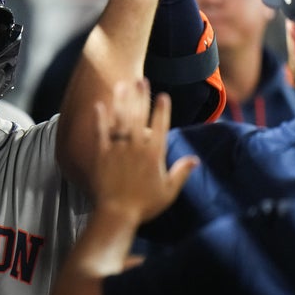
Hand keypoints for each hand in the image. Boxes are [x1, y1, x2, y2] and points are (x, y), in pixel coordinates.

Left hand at [90, 79, 197, 222]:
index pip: (160, 126)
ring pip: (120, 120)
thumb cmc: (145, 205)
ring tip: (121, 84)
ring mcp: (118, 149)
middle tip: (141, 80)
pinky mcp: (101, 155)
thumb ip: (181, 172)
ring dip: (121, 101)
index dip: (162, 110)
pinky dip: (100, 118)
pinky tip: (99, 104)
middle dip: (141, 97)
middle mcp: (136, 148)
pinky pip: (100, 133)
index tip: (163, 95)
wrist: (117, 214)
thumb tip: (195, 159)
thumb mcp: (169, 191)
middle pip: (139, 117)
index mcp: (154, 155)